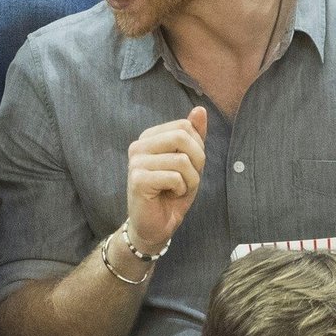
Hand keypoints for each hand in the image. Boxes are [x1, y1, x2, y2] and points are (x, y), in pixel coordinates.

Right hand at [126, 106, 206, 252]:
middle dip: (196, 161)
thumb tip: (200, 110)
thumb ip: (194, 136)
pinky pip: (174, 177)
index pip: (184, 126)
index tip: (190, 167)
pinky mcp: (138, 179)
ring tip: (178, 190)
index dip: (197, 147)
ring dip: (190, 180)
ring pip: (182, 160)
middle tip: (188, 179)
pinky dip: (181, 190)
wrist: (155, 226)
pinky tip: (169, 196)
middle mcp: (138, 146)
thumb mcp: (190, 162)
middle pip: (182, 136)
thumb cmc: (172, 193)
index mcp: (149, 138)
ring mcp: (136, 162)